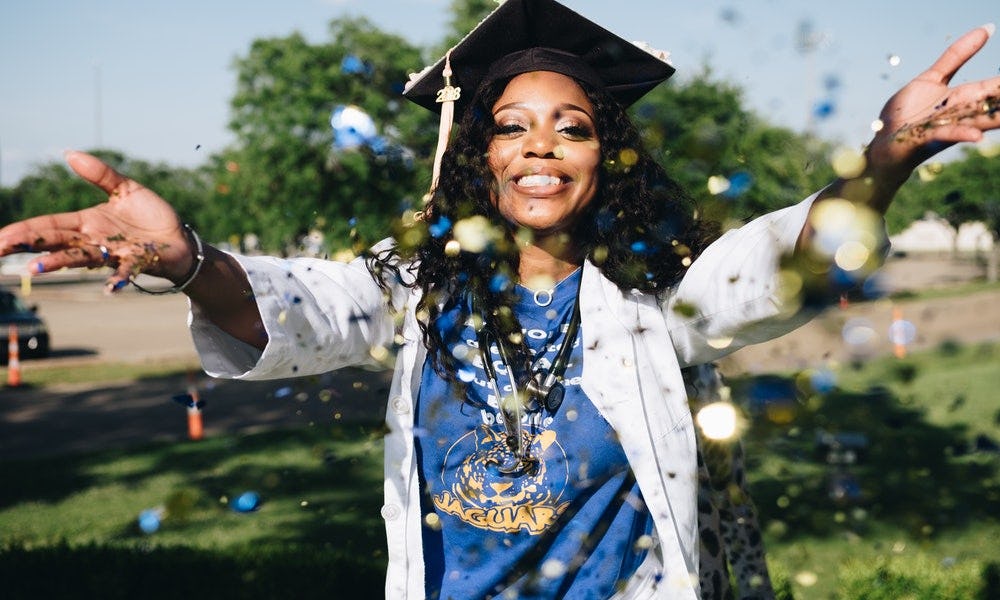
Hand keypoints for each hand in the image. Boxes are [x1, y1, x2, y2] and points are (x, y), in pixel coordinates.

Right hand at [0, 151, 195, 291]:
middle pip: (56, 243)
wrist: (180, 238)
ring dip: (59, 262)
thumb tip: (69, 153)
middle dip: (29, 246)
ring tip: (35, 268)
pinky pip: (126, 271)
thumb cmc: (151, 216)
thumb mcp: (126, 189)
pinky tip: (110, 288)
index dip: (24, 231)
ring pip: (82, 258)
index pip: (48, 226)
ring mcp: (114, 252)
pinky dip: (118, 279)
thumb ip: (100, 174)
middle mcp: (95, 240)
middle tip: (0, 251)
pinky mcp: (137, 261)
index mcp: (87, 222)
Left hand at [866, 24, 999, 197]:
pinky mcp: (928, 138)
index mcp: (963, 98)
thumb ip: (956, 56)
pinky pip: (948, 136)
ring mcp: (946, 127)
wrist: (884, 140)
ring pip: (977, 122)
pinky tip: (978, 136)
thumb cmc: (907, 112)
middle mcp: (960, 114)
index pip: (993, 88)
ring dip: (996, 119)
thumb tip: (987, 28)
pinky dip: (962, 134)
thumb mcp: (931, 78)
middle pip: (991, 105)